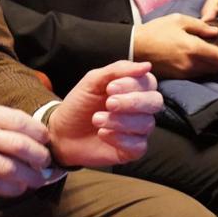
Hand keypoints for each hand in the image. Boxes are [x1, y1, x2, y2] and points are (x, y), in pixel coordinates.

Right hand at [0, 99, 51, 196]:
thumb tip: (24, 128)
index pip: (18, 120)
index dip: (38, 132)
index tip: (46, 139)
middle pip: (19, 146)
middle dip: (40, 156)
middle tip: (48, 162)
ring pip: (9, 169)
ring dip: (30, 177)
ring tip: (39, 179)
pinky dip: (11, 189)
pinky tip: (18, 188)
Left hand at [47, 61, 161, 167]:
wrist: (63, 132)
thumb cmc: (80, 104)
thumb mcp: (93, 81)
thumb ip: (117, 70)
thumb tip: (146, 66)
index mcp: (134, 88)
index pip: (148, 82)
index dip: (132, 84)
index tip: (109, 88)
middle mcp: (141, 109)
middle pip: (155, 102)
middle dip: (132, 102)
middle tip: (109, 103)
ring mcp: (138, 130)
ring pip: (146, 123)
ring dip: (120, 121)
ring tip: (97, 119)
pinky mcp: (133, 150)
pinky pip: (139, 145)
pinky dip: (120, 138)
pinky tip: (102, 134)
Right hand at [132, 13, 217, 78]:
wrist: (135, 47)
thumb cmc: (156, 31)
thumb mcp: (178, 20)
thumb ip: (199, 26)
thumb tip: (214, 32)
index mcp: (193, 48)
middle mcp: (191, 64)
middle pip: (215, 67)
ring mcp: (184, 73)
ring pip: (206, 73)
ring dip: (212, 65)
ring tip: (211, 55)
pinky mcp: (177, 77)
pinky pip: (195, 75)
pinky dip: (201, 69)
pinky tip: (198, 60)